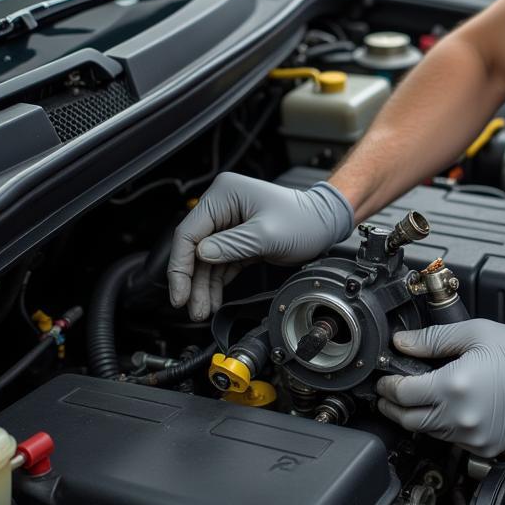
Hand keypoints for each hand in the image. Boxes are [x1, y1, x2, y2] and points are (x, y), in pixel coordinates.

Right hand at [166, 173, 353, 320]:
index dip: (181, 265)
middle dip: (192, 280)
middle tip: (190, 306)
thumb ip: (233, 245)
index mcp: (224, 195)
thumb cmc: (304, 220)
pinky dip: (215, 283)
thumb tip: (202, 255)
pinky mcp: (237, 239)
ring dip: (202, 286)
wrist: (325, 224)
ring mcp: (229, 223)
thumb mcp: (267, 234)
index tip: (180, 292)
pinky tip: (211, 300)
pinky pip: (219, 263)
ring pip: (205, 260)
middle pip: (194, 248)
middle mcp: (222, 206)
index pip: (189, 232)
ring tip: (201, 310)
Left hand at [375, 319, 504, 456]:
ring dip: (415, 416)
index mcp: (455, 386)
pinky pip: (451, 440)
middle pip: (408, 419)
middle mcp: (460, 417)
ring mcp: (472, 436)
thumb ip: (433, 339)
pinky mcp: (484, 447)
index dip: (387, 386)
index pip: (402, 394)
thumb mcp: (474, 333)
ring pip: (427, 432)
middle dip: (392, 405)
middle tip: (388, 392)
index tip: (384, 379)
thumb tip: (403, 343)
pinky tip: (444, 409)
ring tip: (414, 398)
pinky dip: (441, 426)